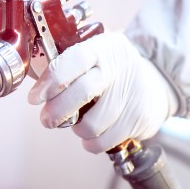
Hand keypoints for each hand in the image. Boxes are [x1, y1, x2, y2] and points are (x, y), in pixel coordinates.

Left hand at [28, 32, 177, 152]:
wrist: (154, 80)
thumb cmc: (110, 70)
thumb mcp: (92, 55)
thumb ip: (66, 67)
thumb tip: (36, 88)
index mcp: (102, 47)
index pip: (74, 60)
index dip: (51, 80)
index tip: (34, 97)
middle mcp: (120, 66)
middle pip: (82, 92)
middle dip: (57, 111)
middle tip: (47, 119)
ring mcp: (134, 92)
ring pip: (92, 124)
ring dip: (77, 128)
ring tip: (78, 122)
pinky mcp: (141, 117)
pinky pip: (105, 140)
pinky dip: (92, 142)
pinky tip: (93, 133)